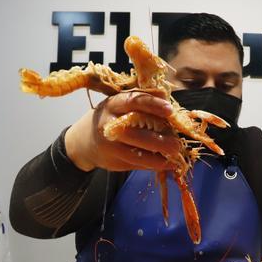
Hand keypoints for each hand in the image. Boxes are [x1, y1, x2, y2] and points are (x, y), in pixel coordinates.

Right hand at [63, 91, 179, 171]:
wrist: (84, 141)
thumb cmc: (111, 117)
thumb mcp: (120, 103)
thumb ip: (141, 99)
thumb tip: (166, 96)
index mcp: (113, 105)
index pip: (133, 102)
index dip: (153, 105)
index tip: (170, 110)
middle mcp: (109, 125)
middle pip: (137, 132)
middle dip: (160, 140)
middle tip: (177, 143)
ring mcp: (110, 146)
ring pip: (138, 153)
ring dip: (160, 157)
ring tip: (175, 155)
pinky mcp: (113, 161)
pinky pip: (137, 164)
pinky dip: (154, 165)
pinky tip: (167, 164)